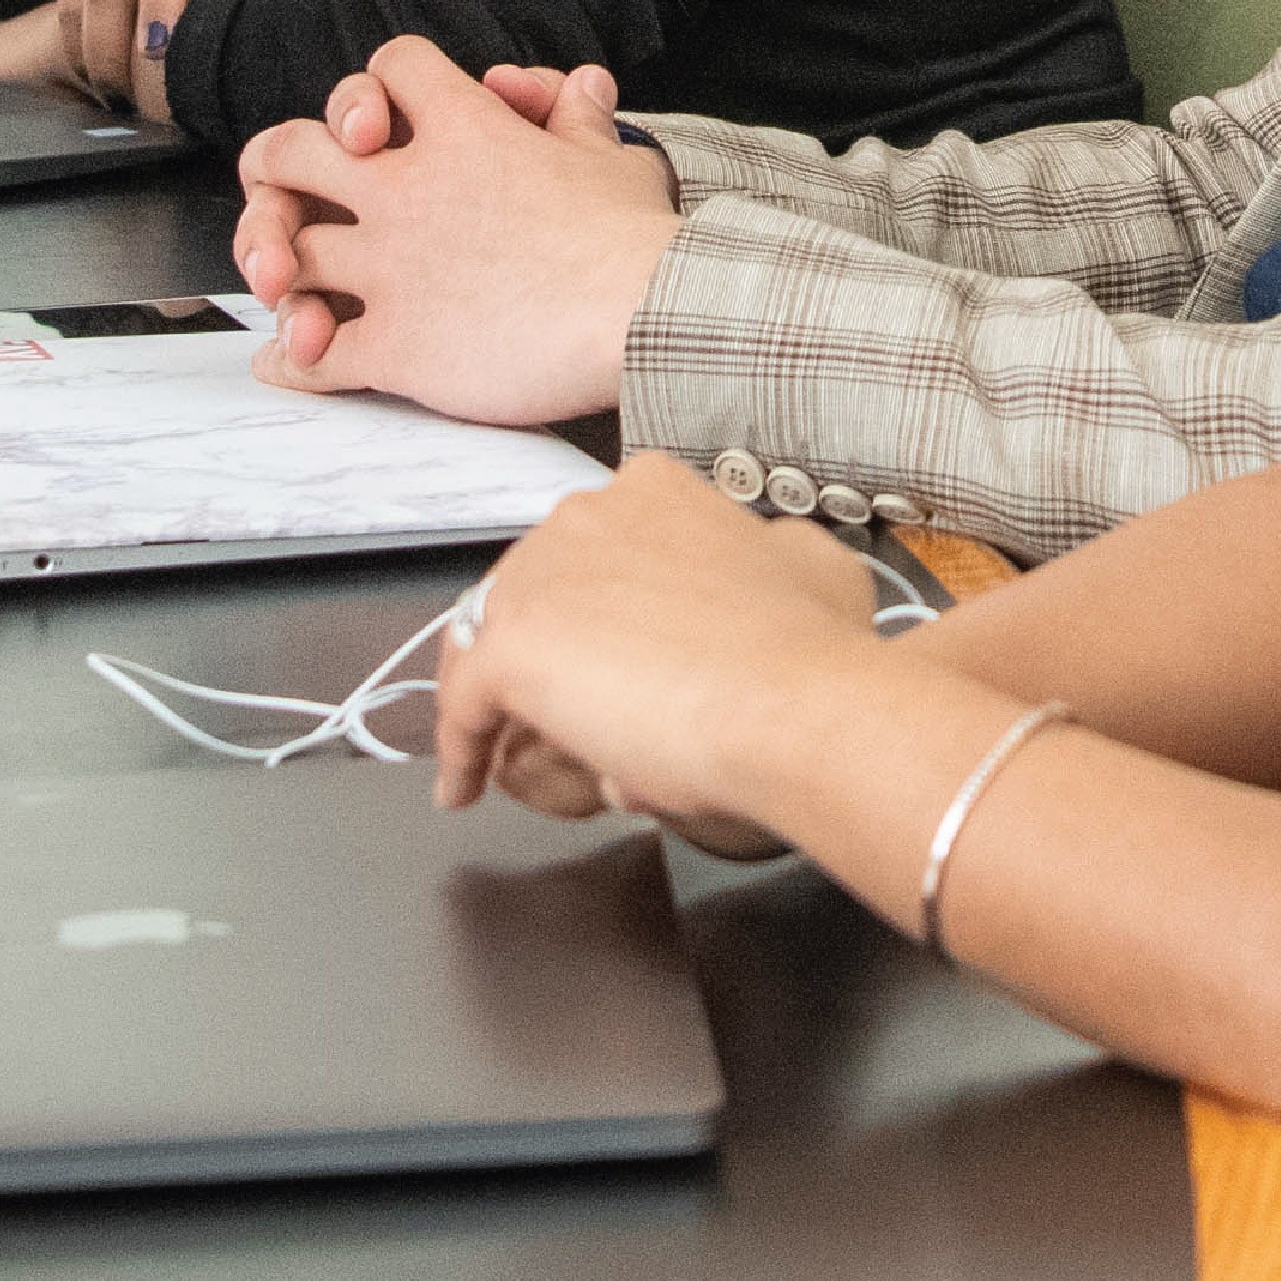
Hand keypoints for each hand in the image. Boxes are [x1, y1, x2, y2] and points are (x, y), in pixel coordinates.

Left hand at [232, 37, 667, 431]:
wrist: (644, 317)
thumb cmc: (637, 242)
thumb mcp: (614, 161)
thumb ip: (579, 121)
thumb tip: (581, 85)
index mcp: (462, 130)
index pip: (390, 68)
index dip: (381, 84)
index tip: (382, 115)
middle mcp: (407, 189)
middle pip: (292, 149)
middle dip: (277, 163)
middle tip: (281, 183)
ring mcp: (391, 267)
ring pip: (291, 251)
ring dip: (278, 266)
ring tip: (281, 281)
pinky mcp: (395, 344)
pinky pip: (314, 354)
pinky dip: (291, 360)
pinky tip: (283, 363)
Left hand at [418, 465, 885, 859]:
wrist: (794, 706)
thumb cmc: (813, 654)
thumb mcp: (821, 570)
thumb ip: (778, 552)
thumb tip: (768, 553)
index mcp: (653, 492)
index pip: (591, 551)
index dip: (591, 611)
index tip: (601, 656)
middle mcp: (586, 515)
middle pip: (533, 590)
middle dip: (543, 654)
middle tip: (559, 716)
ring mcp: (541, 575)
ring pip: (487, 640)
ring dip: (496, 699)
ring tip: (502, 754)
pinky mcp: (512, 647)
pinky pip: (464, 703)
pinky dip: (460, 750)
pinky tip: (464, 788)